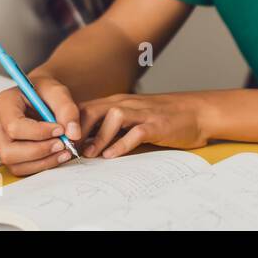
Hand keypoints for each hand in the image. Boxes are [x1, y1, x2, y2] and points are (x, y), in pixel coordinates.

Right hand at [0, 75, 81, 176]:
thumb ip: (67, 109)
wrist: (40, 97)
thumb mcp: (57, 91)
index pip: (14, 126)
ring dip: (42, 161)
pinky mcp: (7, 154)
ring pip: (15, 163)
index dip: (39, 132)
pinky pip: (21, 168)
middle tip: (63, 144)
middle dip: (40, 151)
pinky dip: (41, 165)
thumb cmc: (43, 92)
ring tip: (64, 151)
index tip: (60, 130)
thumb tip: (73, 134)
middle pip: (9, 150)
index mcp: (2, 104)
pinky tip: (57, 155)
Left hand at [79, 92, 208, 159]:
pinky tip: (112, 155)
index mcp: (119, 102)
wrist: (197, 112)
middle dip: (78, 128)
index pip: (87, 108)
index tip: (61, 142)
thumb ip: (113, 127)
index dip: (71, 123)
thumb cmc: (163, 118)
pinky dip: (122, 144)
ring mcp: (142, 113)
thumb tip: (88, 144)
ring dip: (98, 136)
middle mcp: (127, 104)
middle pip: (94, 109)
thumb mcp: (134, 118)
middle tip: (69, 148)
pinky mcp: (156, 124)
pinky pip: (136, 132)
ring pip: (112, 117)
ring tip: (89, 154)